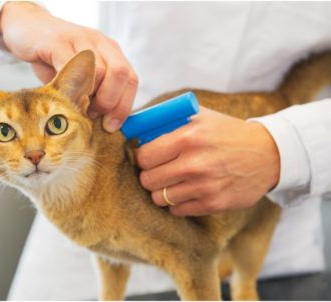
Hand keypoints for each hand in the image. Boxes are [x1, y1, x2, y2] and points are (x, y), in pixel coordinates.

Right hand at [0, 2, 137, 131]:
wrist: (26, 27)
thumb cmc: (54, 58)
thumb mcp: (79, 76)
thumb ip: (93, 94)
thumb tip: (103, 124)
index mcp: (111, 52)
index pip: (131, 80)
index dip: (124, 107)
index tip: (111, 126)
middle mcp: (100, 43)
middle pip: (121, 74)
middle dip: (110, 102)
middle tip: (92, 115)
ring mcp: (80, 39)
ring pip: (99, 71)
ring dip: (89, 97)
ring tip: (75, 105)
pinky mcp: (57, 42)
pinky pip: (71, 66)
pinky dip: (69, 86)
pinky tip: (61, 94)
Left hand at [136, 107, 280, 215]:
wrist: (268, 155)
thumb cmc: (227, 133)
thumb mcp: (200, 116)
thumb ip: (168, 121)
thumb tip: (136, 128)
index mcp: (188, 138)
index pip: (144, 156)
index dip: (144, 157)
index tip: (149, 157)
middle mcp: (194, 163)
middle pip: (148, 180)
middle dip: (150, 175)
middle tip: (159, 171)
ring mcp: (204, 187)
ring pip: (160, 198)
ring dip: (162, 191)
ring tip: (172, 182)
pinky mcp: (213, 204)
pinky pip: (177, 211)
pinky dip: (177, 203)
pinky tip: (186, 191)